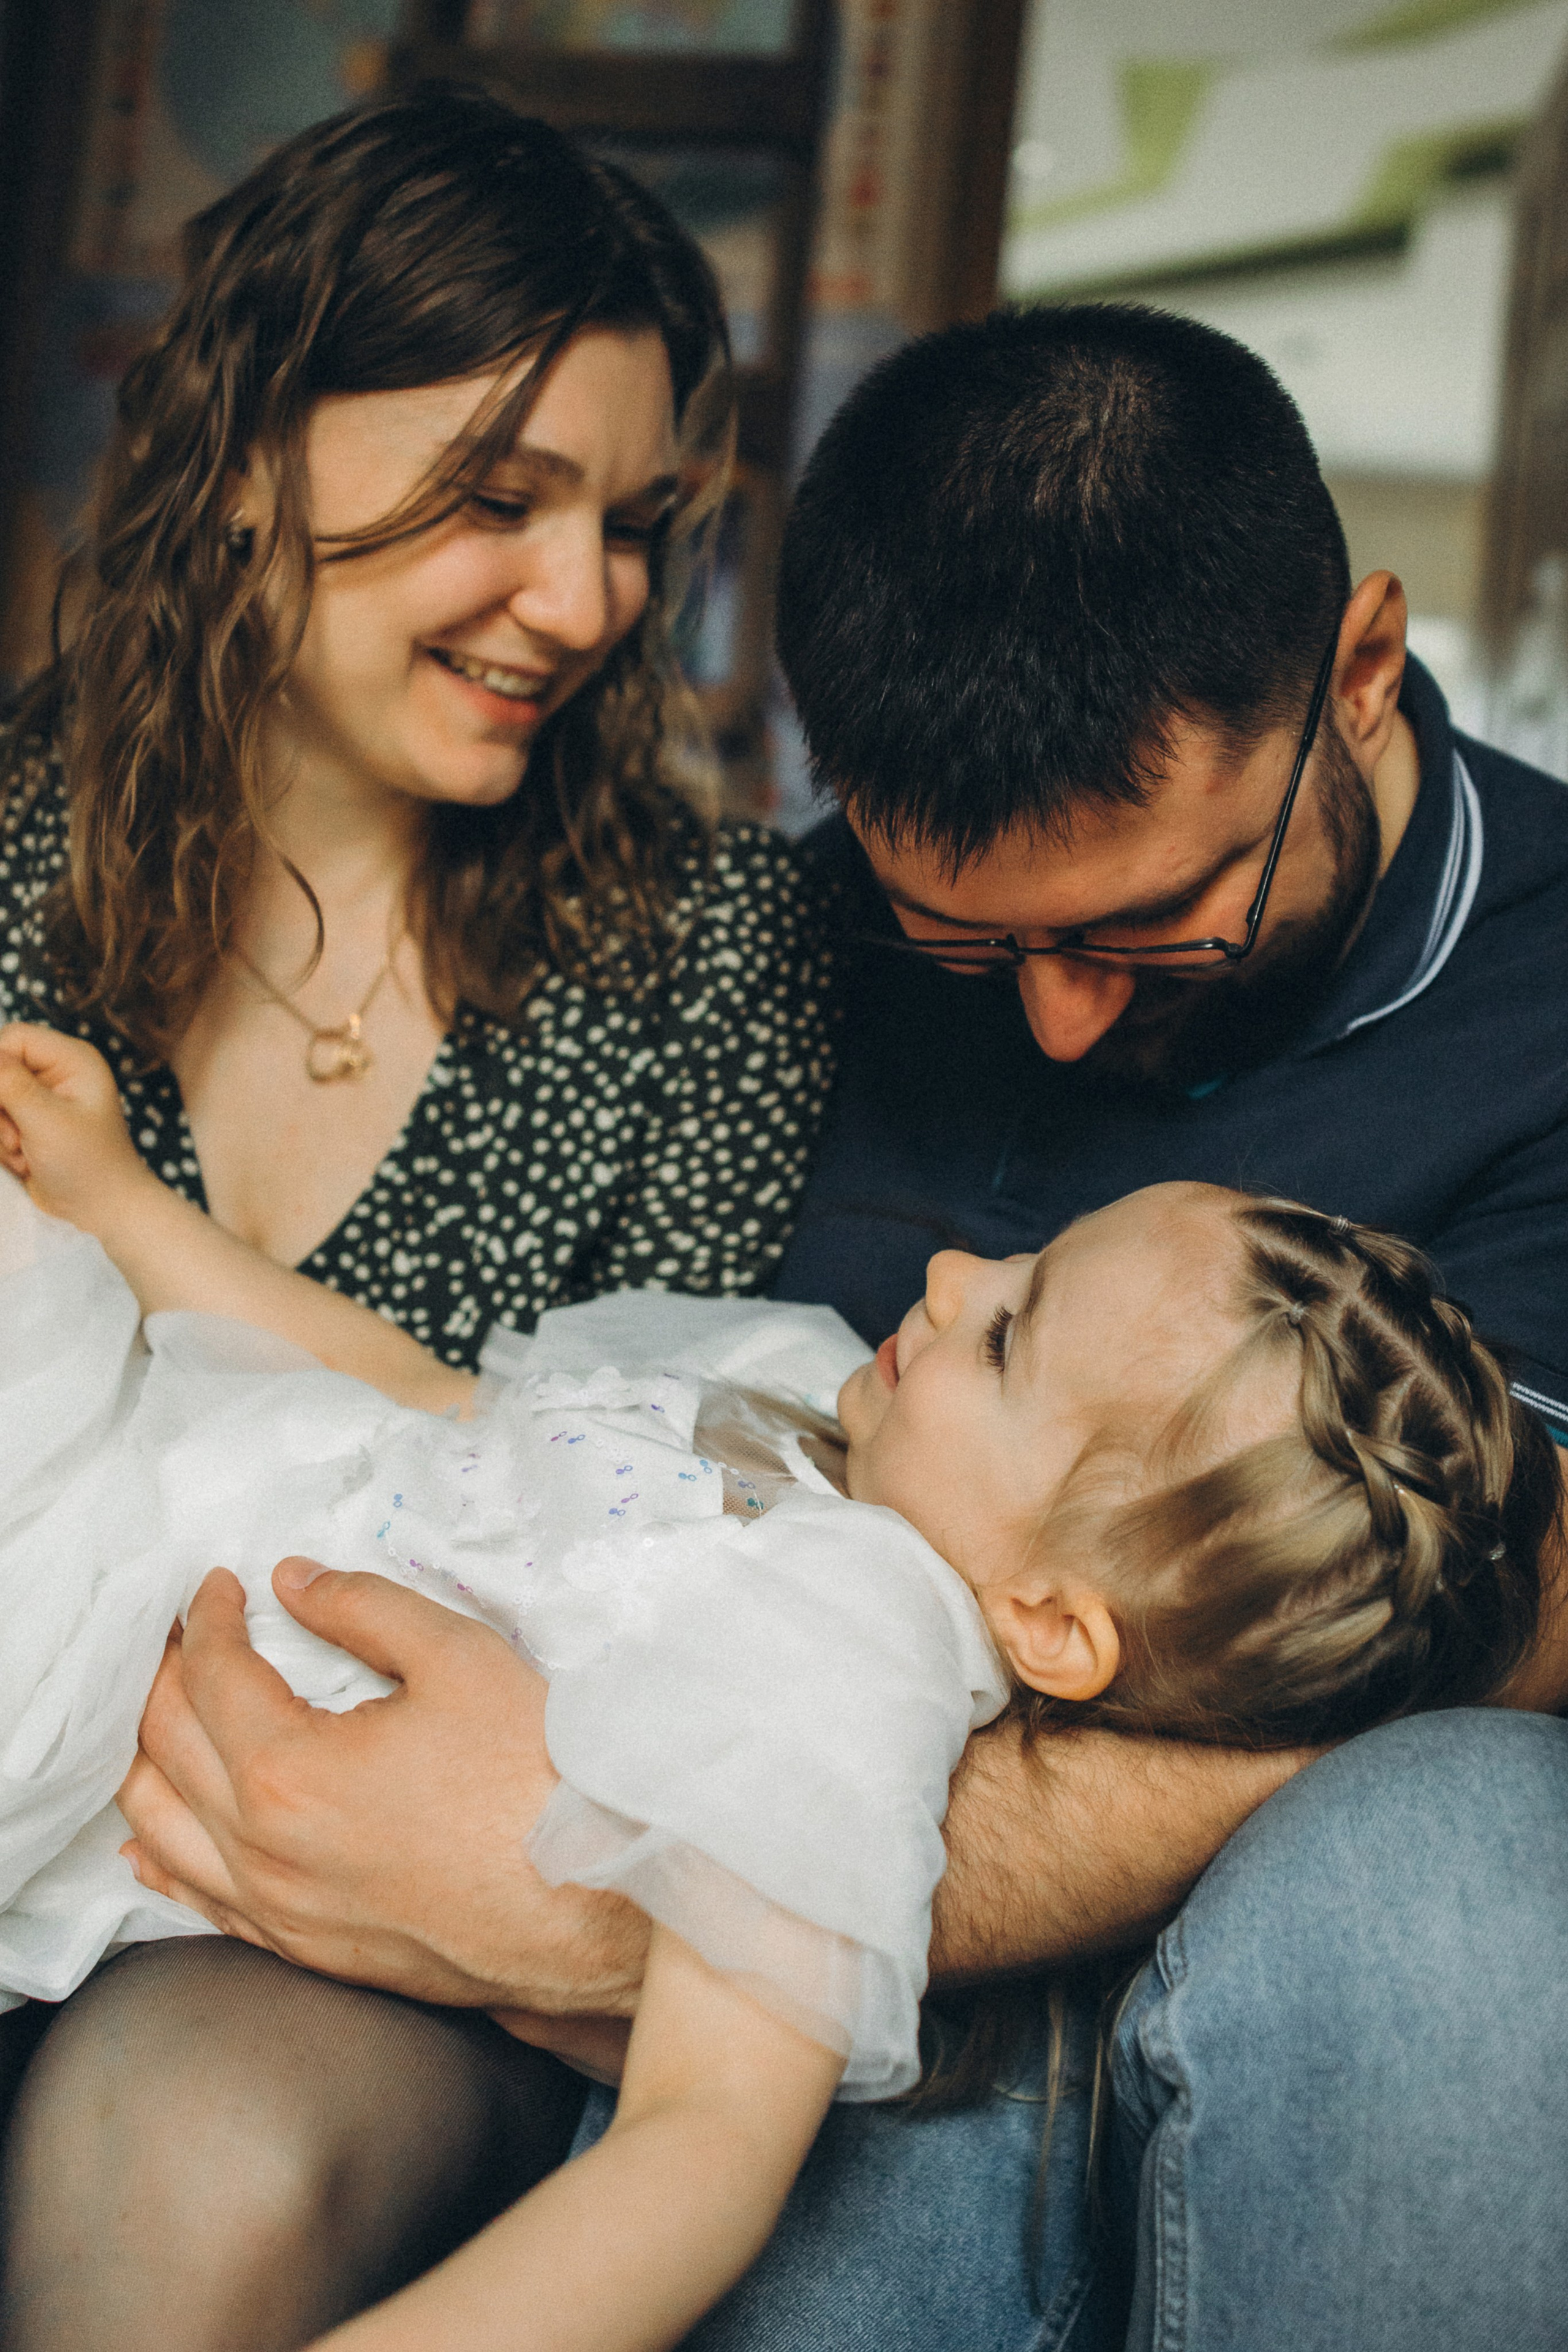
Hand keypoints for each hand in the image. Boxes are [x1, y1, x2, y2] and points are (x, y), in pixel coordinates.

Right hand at [0, 1022, 149, 1230]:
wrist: (101, 1211)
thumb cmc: (87, 1164)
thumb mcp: (45, 1120)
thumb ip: (8, 1084)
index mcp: (72, 1059)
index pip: (12, 1037)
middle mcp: (57, 1072)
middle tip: (17, 1139)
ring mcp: (42, 1099)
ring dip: (0, 1132)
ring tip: (25, 1153)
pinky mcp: (30, 1123)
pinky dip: (3, 1145)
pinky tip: (26, 1162)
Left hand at [119, 1560, 649, 2012]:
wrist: (594, 1907)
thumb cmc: (537, 1780)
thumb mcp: (459, 1657)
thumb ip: (363, 1606)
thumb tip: (294, 1583)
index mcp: (288, 1772)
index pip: (210, 1675)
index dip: (208, 1617)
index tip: (222, 1586)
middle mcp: (261, 1851)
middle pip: (166, 1747)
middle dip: (162, 1676)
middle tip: (182, 1635)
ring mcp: (279, 1912)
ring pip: (161, 1830)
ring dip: (149, 1759)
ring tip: (162, 1712)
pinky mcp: (306, 1951)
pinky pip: (201, 1901)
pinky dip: (164, 1856)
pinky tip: (154, 1839)